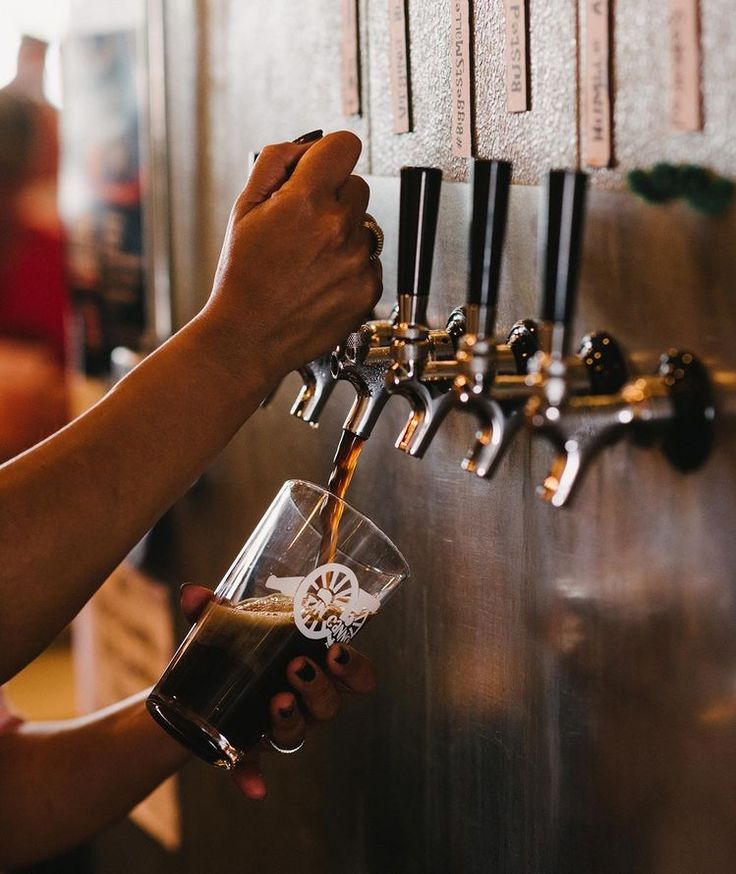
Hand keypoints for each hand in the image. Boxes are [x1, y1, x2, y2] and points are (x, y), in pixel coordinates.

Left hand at [180, 584, 375, 799]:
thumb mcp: (225, 623)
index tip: (336, 650)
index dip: (354, 666)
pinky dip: (251, 776)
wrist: (197, 682)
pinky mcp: (250, 748)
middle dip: (319, 687)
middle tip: (297, 668)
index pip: (353, 671)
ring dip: (292, 719)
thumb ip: (213, 607)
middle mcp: (305, 699)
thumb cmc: (234, 645)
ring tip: (276, 701)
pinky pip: (254, 767)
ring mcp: (280, 726)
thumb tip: (193, 593)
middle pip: (331, 703)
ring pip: (299, 731)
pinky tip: (252, 787)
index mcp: (314, 664)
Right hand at [202, 131, 382, 386]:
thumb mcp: (244, 209)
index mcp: (306, 201)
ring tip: (311, 259)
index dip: (330, 152)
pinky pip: (370, 261)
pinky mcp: (368, 289)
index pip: (344, 145)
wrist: (249, 336)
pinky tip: (322, 280)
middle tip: (304, 225)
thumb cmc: (243, 278)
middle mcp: (338, 228)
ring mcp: (357, 260)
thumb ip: (275, 163)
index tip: (323, 165)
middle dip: (333, 197)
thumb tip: (305, 145)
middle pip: (357, 186)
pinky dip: (351, 267)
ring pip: (365, 226)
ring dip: (344, 234)